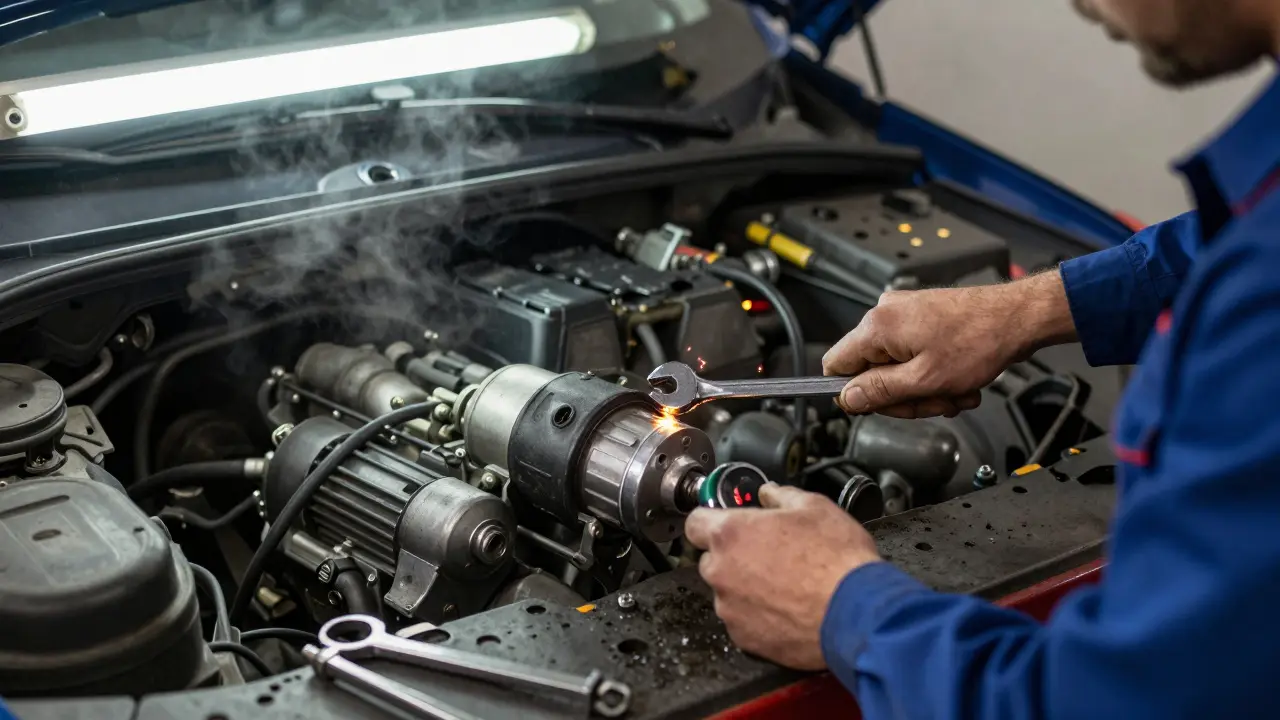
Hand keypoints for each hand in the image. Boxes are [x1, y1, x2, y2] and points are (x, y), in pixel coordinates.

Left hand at [684, 484, 880, 669]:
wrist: (857, 613)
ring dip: (746, 587)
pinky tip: (787, 608)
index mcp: (731, 533)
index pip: (695, 522)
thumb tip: (769, 493)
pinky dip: (758, 615)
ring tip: (785, 585)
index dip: (711, 520)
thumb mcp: (815, 507)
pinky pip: (742, 621)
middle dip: (734, 556)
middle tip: (769, 554)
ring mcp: (730, 608)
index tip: (728, 522)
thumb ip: (781, 496)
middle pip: (712, 559)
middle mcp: (722, 572)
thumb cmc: (837, 560)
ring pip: (727, 592)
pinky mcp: (745, 638)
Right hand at [822, 271, 1076, 417]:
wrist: (1017, 317)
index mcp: (876, 327)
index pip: (835, 366)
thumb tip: (847, 398)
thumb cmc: (979, 341)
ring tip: (953, 391)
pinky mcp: (920, 317)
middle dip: (902, 395)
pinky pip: (912, 356)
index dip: (854, 393)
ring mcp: (903, 313)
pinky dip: (931, 373)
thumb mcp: (924, 381)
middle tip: (933, 401)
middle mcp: (885, 314)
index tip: (879, 406)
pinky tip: (956, 379)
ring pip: (894, 368)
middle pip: (869, 372)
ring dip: (923, 388)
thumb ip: (879, 392)